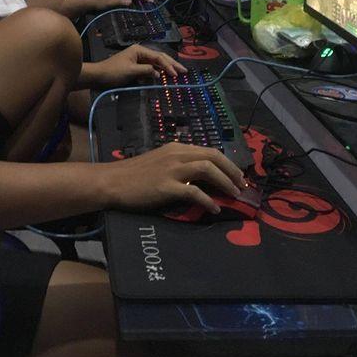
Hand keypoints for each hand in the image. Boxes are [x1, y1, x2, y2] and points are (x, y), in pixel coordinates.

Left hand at [90, 44, 185, 85]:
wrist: (98, 76)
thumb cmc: (112, 72)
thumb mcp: (130, 71)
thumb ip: (146, 71)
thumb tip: (159, 74)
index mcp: (139, 50)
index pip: (158, 57)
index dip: (168, 66)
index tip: (176, 74)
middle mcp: (140, 53)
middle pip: (160, 58)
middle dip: (172, 64)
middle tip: (184, 71)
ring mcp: (138, 60)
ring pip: (156, 63)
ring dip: (166, 68)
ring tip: (178, 73)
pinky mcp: (136, 67)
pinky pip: (150, 69)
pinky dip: (158, 72)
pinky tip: (164, 76)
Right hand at [104, 142, 246, 214]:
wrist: (113, 181)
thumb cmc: (135, 174)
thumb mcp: (160, 161)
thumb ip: (178, 163)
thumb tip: (199, 174)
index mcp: (177, 148)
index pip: (209, 150)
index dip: (227, 162)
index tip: (237, 175)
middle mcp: (177, 154)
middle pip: (213, 157)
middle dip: (232, 170)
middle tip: (242, 185)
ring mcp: (172, 170)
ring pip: (207, 170)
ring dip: (225, 182)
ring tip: (234, 195)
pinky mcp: (166, 187)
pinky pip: (194, 192)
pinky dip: (208, 200)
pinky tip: (214, 208)